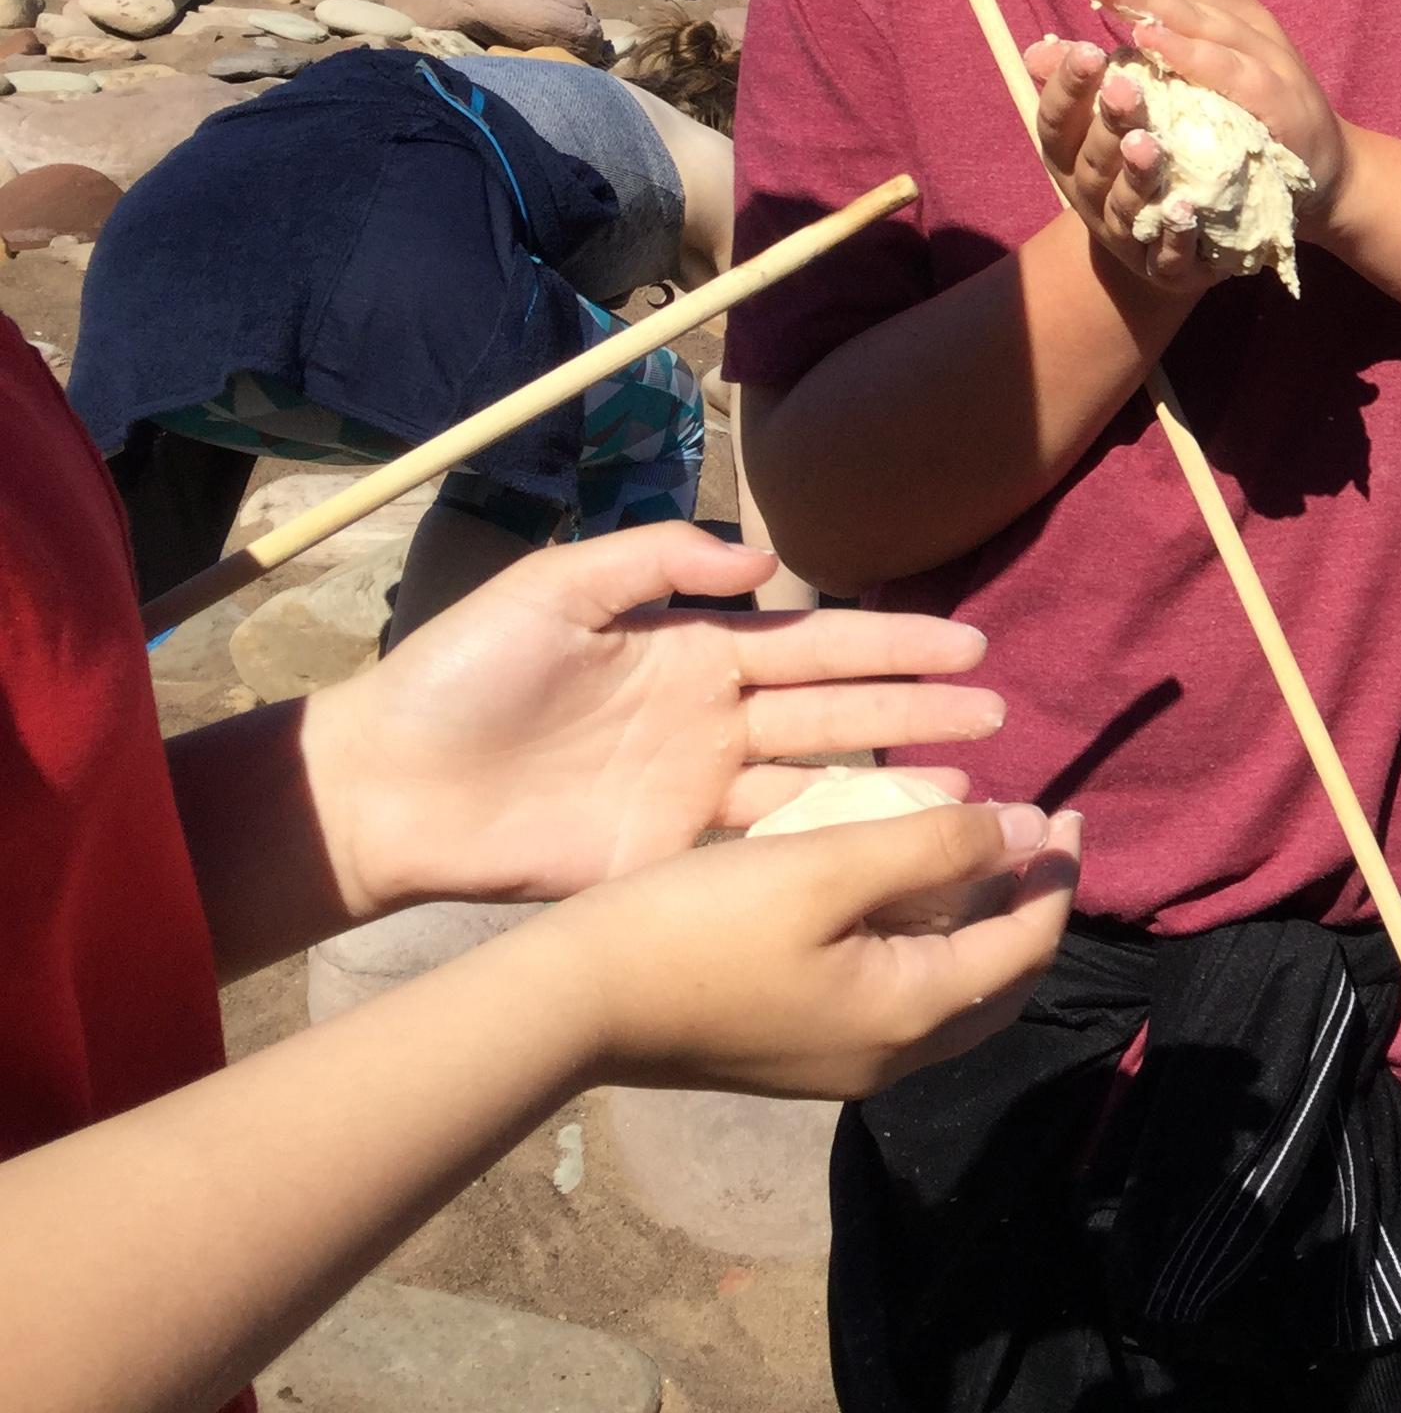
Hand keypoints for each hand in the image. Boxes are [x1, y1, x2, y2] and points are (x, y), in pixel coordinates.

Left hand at [306, 522, 1009, 917]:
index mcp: (692, 649)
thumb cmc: (461, 675)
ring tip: (974, 783)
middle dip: (920, 705)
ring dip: (896, 778)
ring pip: (821, 779)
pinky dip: (833, 842)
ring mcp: (698, 789)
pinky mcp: (670, 853)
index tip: (965, 643)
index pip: (815, 639)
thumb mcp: (556, 587)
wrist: (388, 787)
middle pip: (838, 708)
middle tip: (998, 710)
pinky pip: (768, 844)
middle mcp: (713, 717)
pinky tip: (891, 843)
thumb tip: (763, 564)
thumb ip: (657, 560)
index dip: (891, 640)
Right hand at [534, 800, 1080, 1095]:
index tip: (1067, 809)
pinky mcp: (797, 1049)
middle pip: (998, 981)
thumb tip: (1027, 829)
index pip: (1027, 945)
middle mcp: (890, 1055)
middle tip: (1035, 835)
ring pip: (948, 991)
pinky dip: (922, 942)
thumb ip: (937, 846)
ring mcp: (840, 1061)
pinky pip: (896, 996)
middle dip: (1029, 906)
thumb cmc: (703, 924)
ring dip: (975, 924)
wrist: (576, 1003)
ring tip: (974, 849)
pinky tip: (895, 889)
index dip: (1057, 875)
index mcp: (912, 1013)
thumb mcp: (828, 863)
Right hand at [1025, 29, 1241, 298]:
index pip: (1057, 121)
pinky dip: (1174, 235)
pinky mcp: (1163, 268)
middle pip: (1095, 160)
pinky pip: (1166, 254)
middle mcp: (1089, 196)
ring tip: (1149, 145)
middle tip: (1126, 88)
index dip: (1068, 88)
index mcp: (1068, 157)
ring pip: (1127, 205)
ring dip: (1136, 175)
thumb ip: (1079, 85)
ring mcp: (1125, 235)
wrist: (1152, 252)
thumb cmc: (1124, 166)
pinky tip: (1185, 210)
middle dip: (1109, 124)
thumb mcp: (1098, 123)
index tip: (1089, 51)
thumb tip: (1039, 48)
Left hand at [1051, 0, 1347, 203]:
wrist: (1329, 173)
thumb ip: (1177, 6)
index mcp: (1227, 12)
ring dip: (1148, 0)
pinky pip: (1227, 73)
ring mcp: (1264, 58)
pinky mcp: (1276, 98)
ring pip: (1199, 21)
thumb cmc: (1260, 116)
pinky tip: (1150, 42)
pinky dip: (1190, 55)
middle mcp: (1245, 25)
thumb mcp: (1213, 59)